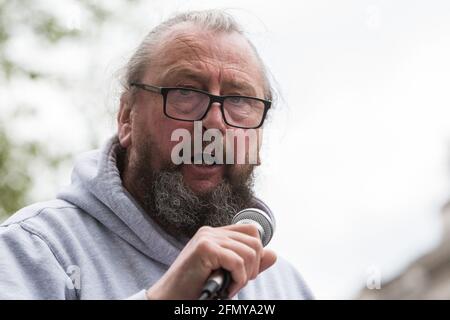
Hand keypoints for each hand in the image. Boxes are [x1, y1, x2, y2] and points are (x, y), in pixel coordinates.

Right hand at [145, 224, 276, 298]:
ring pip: (248, 252)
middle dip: (254, 266)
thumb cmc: (196, 287)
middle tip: (238, 282)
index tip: (245, 273)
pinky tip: (226, 287)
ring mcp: (207, 237)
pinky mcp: (204, 248)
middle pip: (255, 240)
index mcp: (216, 234)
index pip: (251, 231)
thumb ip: (249, 263)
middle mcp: (211, 232)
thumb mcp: (228, 274)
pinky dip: (237, 278)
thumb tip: (273, 254)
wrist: (170, 298)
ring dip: (244, 276)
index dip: (256, 253)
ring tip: (229, 286)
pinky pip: (237, 261)